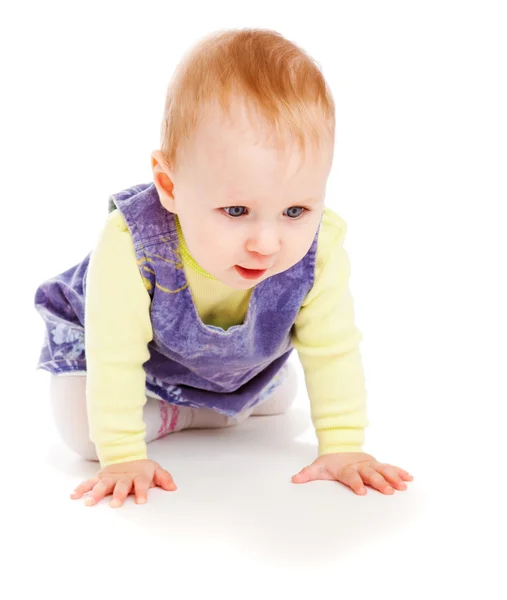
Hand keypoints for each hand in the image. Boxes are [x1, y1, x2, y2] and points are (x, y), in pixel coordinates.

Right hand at [70, 459, 175, 507]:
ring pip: (103, 484)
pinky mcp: (100, 477)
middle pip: (121, 485)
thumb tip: (173, 487)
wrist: (128, 456)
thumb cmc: (143, 469)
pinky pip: (89, 482)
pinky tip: (74, 496)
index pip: (142, 483)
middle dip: (118, 494)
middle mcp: (123, 476)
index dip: (142, 492)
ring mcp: (110, 476)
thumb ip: (164, 478)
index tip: (141, 502)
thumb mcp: (156, 471)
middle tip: (115, 504)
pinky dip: (81, 488)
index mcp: (138, 476)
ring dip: (96, 493)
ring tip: (90, 502)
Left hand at [292, 452, 412, 494]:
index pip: (351, 476)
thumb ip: (308, 474)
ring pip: (383, 470)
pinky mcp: (376, 465)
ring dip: (393, 477)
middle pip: (370, 473)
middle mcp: (360, 465)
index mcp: (346, 468)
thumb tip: (295, 479)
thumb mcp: (317, 467)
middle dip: (379, 482)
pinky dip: (399, 472)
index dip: (356, 483)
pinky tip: (409, 478)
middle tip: (388, 491)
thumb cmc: (330, 462)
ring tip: (403, 486)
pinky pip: (390, 468)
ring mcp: (370, 464)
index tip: (362, 491)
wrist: (339, 446)